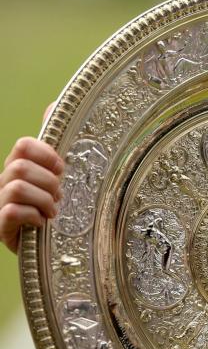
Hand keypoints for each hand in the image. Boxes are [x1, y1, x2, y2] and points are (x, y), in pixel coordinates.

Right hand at [0, 136, 64, 251]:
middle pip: (20, 167)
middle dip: (48, 182)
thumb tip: (53, 105)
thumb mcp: (54, 176)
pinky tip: (40, 223)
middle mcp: (3, 182)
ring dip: (43, 201)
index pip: (24, 144)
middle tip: (59, 196)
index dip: (46, 155)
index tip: (60, 169)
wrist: (42, 244)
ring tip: (52, 211)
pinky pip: (11, 211)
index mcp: (18, 166)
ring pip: (16, 188)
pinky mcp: (0, 225)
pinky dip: (32, 216)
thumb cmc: (49, 206)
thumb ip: (52, 146)